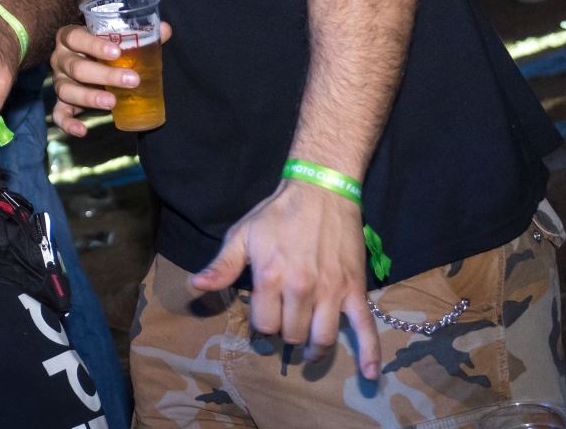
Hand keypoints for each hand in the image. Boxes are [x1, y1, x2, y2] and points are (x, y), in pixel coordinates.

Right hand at [50, 20, 175, 136]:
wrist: (87, 61)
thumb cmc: (102, 47)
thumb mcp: (116, 37)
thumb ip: (139, 33)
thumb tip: (165, 29)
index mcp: (69, 38)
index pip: (75, 37)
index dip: (93, 45)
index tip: (117, 52)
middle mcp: (60, 59)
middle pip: (75, 67)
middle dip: (104, 75)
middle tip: (132, 80)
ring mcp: (59, 81)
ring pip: (67, 90)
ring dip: (90, 97)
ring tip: (113, 102)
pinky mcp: (61, 102)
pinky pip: (59, 114)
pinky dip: (68, 124)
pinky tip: (83, 131)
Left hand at [189, 181, 380, 378]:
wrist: (321, 192)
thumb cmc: (277, 214)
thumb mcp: (242, 235)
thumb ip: (222, 266)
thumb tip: (196, 286)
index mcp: (270, 277)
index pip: (264, 324)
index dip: (262, 325)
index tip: (263, 317)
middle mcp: (301, 289)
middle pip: (292, 335)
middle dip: (286, 335)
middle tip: (285, 327)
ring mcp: (331, 292)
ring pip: (322, 338)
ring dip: (314, 350)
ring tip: (308, 351)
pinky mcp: (355, 290)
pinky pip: (366, 328)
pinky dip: (369, 353)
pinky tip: (368, 373)